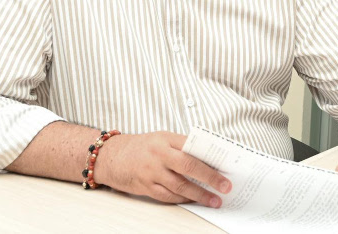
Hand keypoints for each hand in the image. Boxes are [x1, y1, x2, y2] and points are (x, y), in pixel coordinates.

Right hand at [95, 131, 231, 206]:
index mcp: (166, 138)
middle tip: (225, 186)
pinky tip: (194, 200)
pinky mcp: (145, 186)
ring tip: (214, 200)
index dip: (210, 158)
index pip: (193, 147)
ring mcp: (151, 171)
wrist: (111, 156)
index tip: (226, 167)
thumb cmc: (141, 147)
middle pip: (189, 166)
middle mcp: (159, 154)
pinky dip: (183, 199)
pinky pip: (168, 196)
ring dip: (200, 194)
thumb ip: (181, 147)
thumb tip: (208, 160)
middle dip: (210, 177)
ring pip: (180, 185)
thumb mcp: (161, 139)